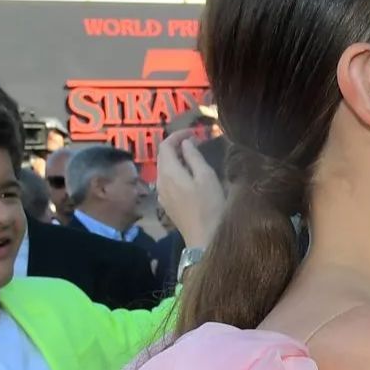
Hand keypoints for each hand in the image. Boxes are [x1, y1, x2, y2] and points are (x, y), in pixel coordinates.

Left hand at [157, 132, 226, 246]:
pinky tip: (190, 175)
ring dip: (177, 158)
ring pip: (165, 169)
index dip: (178, 135)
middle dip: (177, 145)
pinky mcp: (167, 204)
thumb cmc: (209, 205)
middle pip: (163, 156)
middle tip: (196, 141)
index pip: (165, 145)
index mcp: (168, 172)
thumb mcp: (206, 176)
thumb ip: (194, 157)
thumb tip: (186, 143)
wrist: (204, 238)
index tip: (194, 131)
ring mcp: (162, 194)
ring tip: (195, 155)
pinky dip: (177, 171)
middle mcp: (160, 181)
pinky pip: (168, 180)